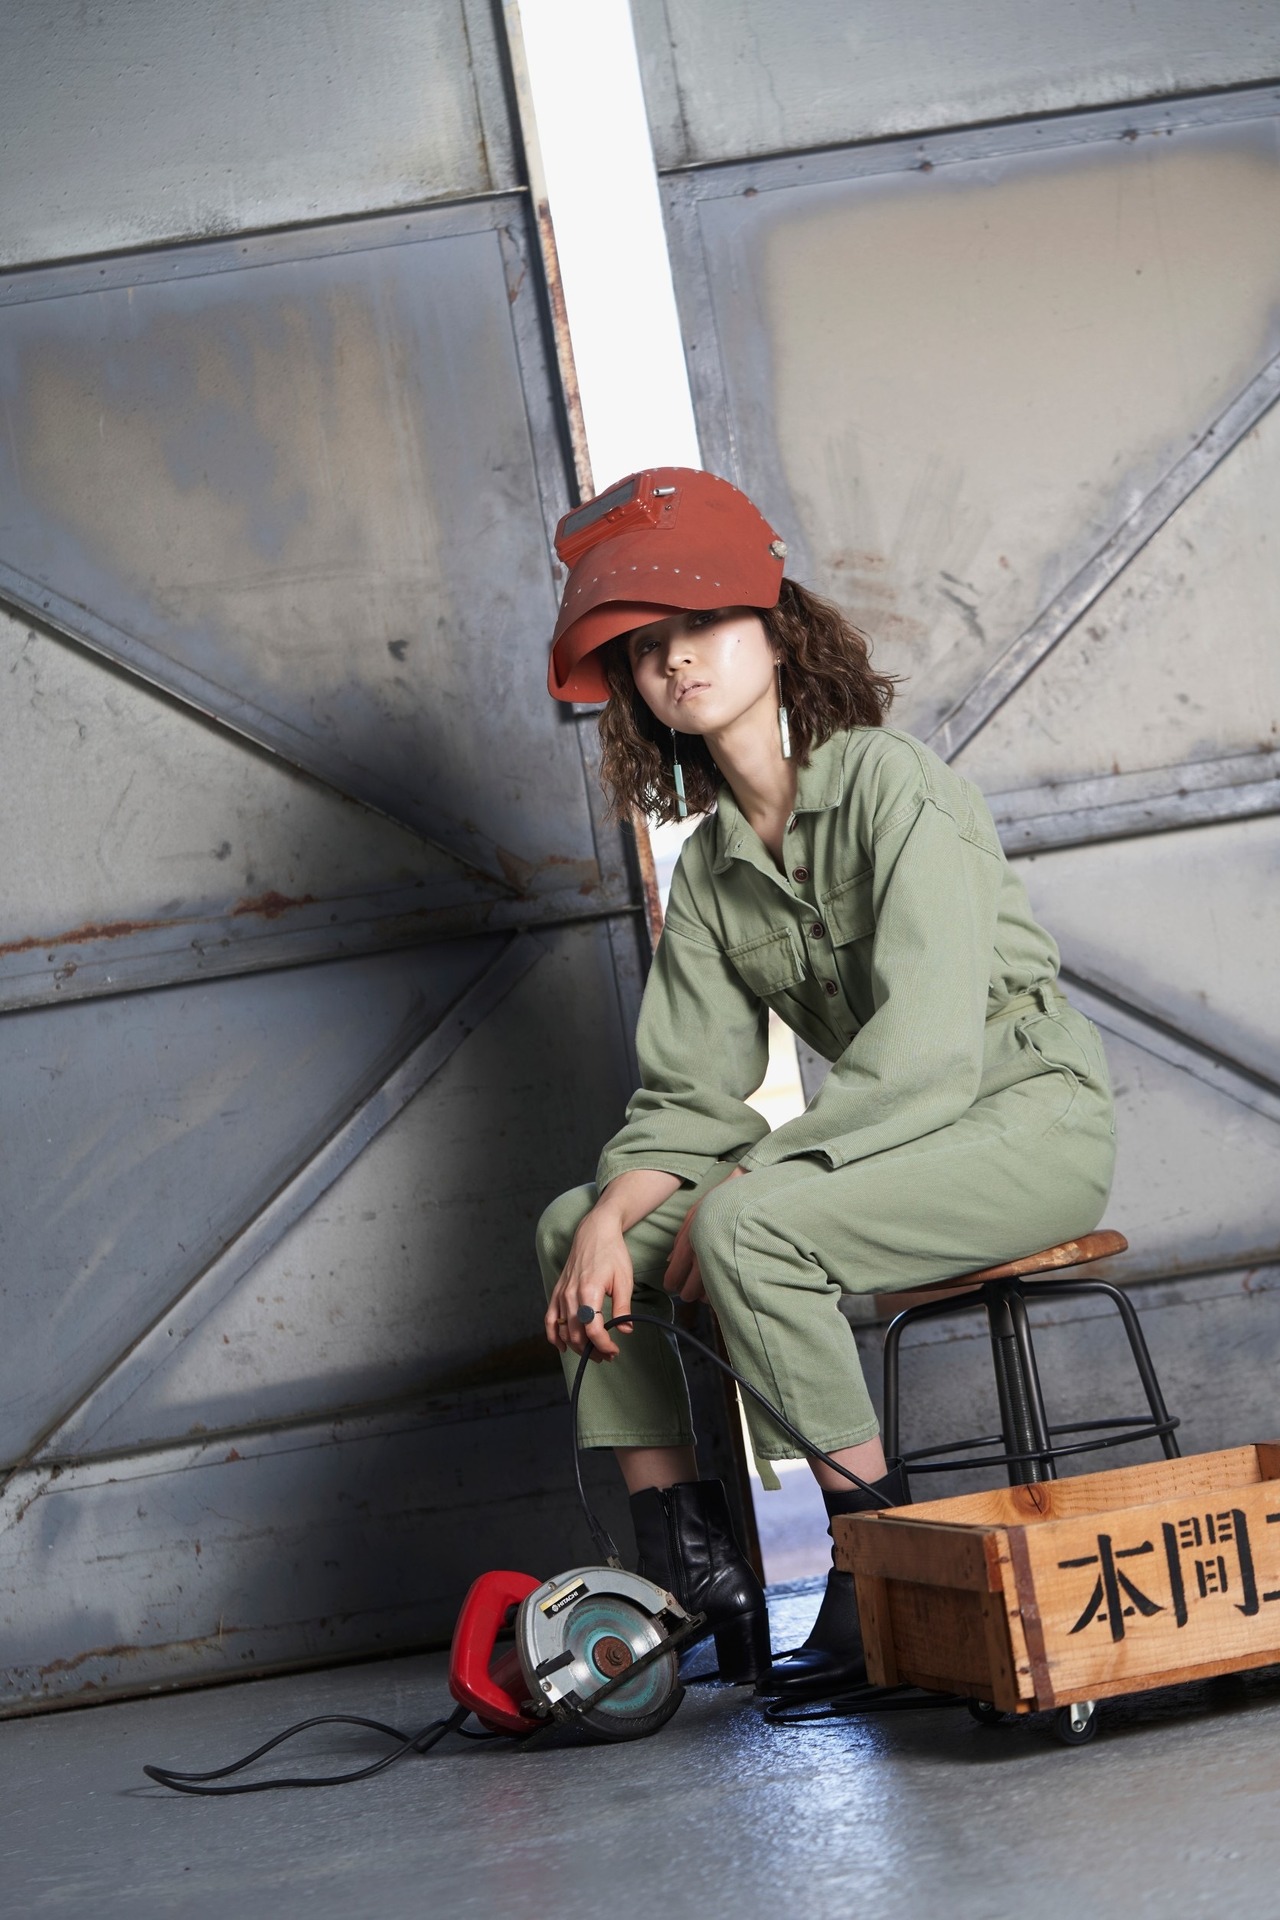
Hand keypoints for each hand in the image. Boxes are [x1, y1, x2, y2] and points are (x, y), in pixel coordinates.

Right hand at [545, 1203, 634, 1362]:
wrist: (595, 1232)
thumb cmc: (612, 1253)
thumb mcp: (624, 1280)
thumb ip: (623, 1307)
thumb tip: (625, 1330)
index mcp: (589, 1292)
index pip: (593, 1330)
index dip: (604, 1345)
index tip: (615, 1351)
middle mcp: (571, 1295)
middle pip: (576, 1334)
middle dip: (592, 1350)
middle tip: (607, 1356)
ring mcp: (561, 1293)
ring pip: (563, 1330)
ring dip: (576, 1346)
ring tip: (592, 1353)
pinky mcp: (557, 1291)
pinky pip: (549, 1319)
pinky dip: (553, 1335)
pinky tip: (562, 1346)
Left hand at [663, 1166, 745, 1304]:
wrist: (746, 1197)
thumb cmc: (718, 1204)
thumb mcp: (693, 1215)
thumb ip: (679, 1239)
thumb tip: (669, 1261)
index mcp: (688, 1246)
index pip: (673, 1277)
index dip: (672, 1284)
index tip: (674, 1285)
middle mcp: (703, 1258)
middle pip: (689, 1292)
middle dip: (689, 1292)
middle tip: (692, 1288)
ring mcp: (721, 1264)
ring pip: (707, 1295)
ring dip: (706, 1293)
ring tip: (709, 1284)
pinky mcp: (738, 1267)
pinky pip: (725, 1288)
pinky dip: (722, 1289)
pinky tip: (722, 1282)